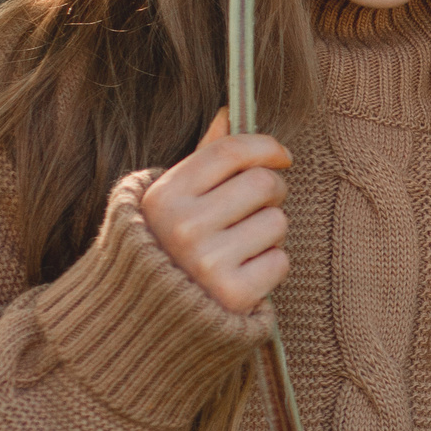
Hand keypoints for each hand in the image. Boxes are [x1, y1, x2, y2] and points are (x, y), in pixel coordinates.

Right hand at [138, 109, 291, 312]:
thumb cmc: (170, 246)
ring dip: (269, 234)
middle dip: (271, 194)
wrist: (149, 318)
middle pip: (264, 183)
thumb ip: (204, 158)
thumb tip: (230, 112)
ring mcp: (208, 262)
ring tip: (240, 247)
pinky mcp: (233, 294)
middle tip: (254, 210)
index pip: (232, 150)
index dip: (266, 147)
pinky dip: (270, 266)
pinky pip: (280, 261)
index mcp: (165, 196)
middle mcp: (184, 227)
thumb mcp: (174, 200)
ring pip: (277, 222)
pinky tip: (243, 274)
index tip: (281, 156)